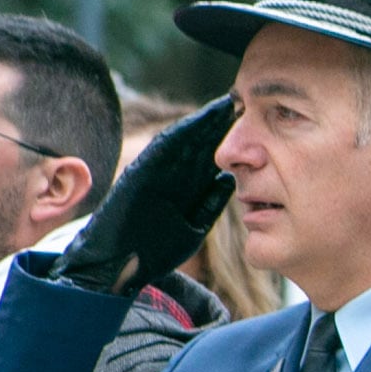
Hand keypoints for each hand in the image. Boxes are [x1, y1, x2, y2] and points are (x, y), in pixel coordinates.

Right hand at [56, 95, 236, 294]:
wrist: (118, 267)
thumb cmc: (154, 252)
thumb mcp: (193, 228)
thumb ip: (210, 205)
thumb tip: (230, 178)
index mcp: (183, 188)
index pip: (208, 158)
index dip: (228, 140)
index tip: (252, 125)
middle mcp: (169, 177)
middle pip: (198, 145)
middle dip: (219, 125)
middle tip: (242, 104)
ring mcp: (152, 174)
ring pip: (181, 143)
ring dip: (202, 124)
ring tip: (224, 106)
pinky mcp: (137, 176)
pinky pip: (159, 153)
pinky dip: (177, 137)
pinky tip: (196, 123)